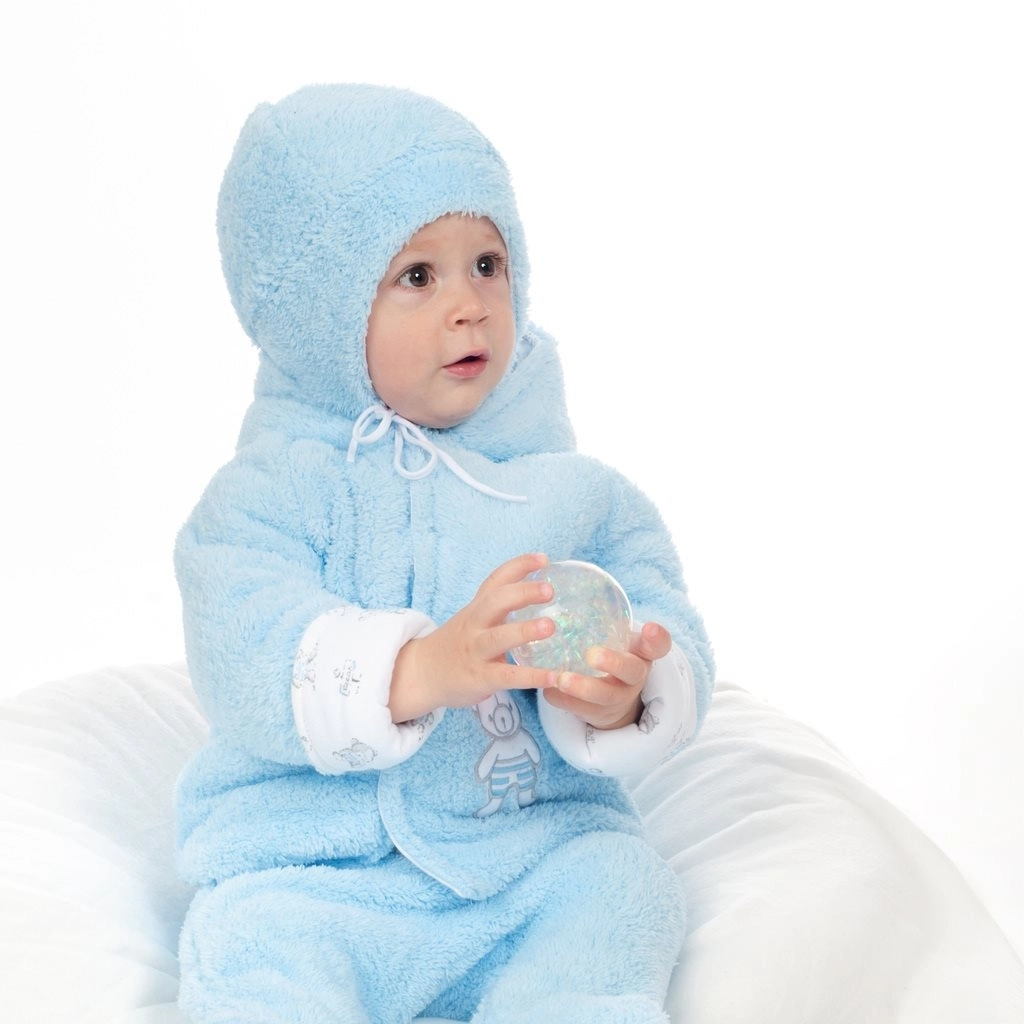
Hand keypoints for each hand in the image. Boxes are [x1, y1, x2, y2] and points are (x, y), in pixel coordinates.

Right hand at [389, 553, 558, 722]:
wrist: (419, 674)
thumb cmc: (456, 645)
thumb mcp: (472, 620)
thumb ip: (499, 609)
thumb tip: (538, 594)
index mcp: (476, 608)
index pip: (496, 580)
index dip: (518, 566)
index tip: (543, 558)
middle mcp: (474, 625)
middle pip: (496, 602)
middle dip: (522, 592)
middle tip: (549, 590)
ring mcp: (476, 651)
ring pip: (499, 638)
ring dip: (525, 630)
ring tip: (550, 626)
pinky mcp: (480, 678)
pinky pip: (507, 677)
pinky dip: (532, 677)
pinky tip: (554, 678)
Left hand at [542, 621, 671, 729]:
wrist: (610, 700)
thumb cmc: (612, 655)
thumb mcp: (618, 638)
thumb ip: (605, 617)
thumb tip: (562, 582)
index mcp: (641, 654)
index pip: (658, 645)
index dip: (656, 638)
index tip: (650, 628)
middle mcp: (633, 677)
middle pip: (630, 672)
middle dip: (613, 664)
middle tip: (593, 655)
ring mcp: (615, 699)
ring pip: (603, 696)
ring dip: (582, 688)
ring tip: (561, 678)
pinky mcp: (593, 713)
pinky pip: (576, 707)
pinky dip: (561, 698)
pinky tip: (546, 688)